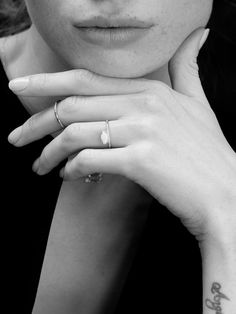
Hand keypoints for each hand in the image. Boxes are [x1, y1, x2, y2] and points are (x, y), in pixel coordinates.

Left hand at [8, 28, 235, 239]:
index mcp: (151, 89)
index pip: (85, 79)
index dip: (46, 83)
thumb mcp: (198, 103)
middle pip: (71, 105)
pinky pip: (90, 160)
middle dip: (35, 123)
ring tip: (40, 167)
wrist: (224, 192)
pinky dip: (72, 169)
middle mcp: (144, 104)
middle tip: (16, 138)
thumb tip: (199, 34)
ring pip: (75, 134)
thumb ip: (186, 69)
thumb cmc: (208, 151)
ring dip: (49, 153)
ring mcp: (142, 131)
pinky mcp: (141, 161)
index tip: (19, 89)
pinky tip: (68, 176)